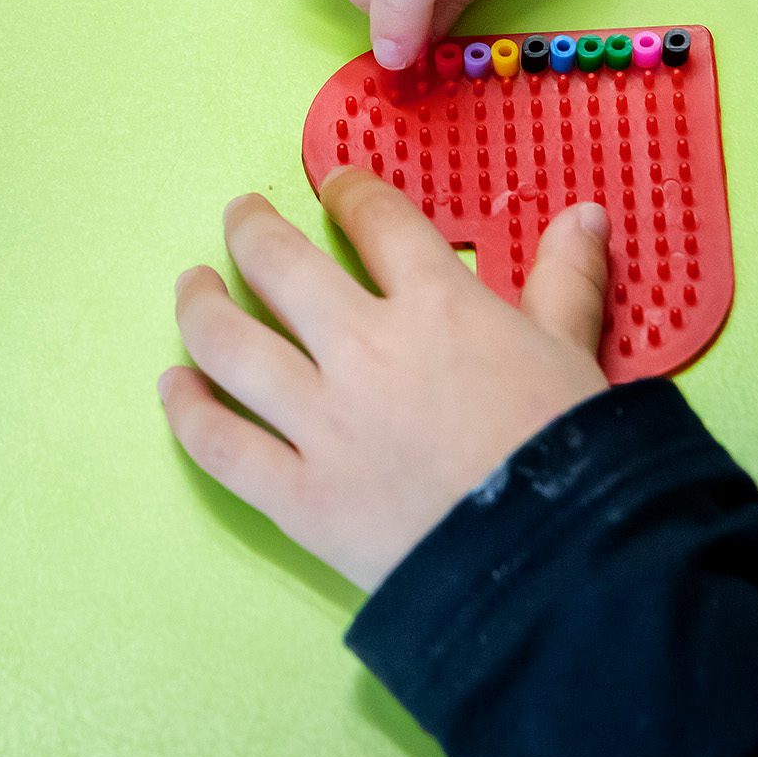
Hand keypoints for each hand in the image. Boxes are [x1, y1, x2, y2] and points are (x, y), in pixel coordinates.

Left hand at [161, 172, 609, 591]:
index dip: (349, 193)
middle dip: (250, 229)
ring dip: (200, 305)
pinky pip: (220, 442)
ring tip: (192, 286)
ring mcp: (321, 422)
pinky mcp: (298, 495)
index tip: (334, 186)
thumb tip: (584, 214)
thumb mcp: (576, 357)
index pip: (377, 222)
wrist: (560, 570)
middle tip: (239, 216)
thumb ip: (567, 283)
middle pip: (279, 264)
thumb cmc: (577, 459)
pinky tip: (173, 384)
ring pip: (230, 343)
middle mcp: (364, 349)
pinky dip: (187, 409)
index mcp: (437, 306)